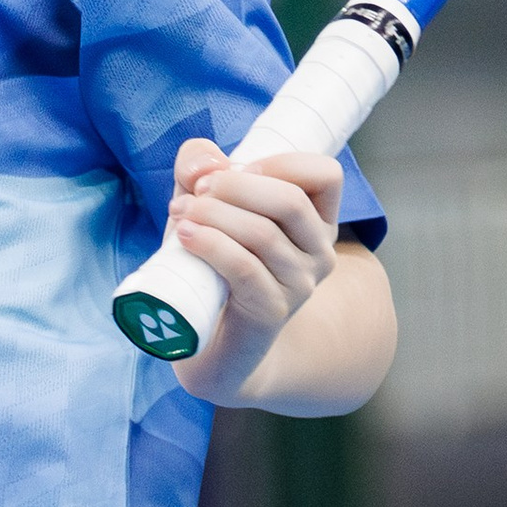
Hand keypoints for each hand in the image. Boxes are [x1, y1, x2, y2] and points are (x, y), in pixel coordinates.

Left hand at [165, 136, 342, 402]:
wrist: (214, 345)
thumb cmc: (213, 267)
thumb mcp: (206, 208)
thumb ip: (200, 170)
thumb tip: (206, 162)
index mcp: (316, 222)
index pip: (326, 176)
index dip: (282, 162)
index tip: (237, 168)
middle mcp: (319, 253)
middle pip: (290, 201)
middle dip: (235, 186)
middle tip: (196, 191)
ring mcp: (300, 285)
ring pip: (263, 234)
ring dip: (213, 214)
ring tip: (180, 213)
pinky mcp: (272, 311)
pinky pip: (244, 267)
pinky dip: (211, 244)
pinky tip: (185, 236)